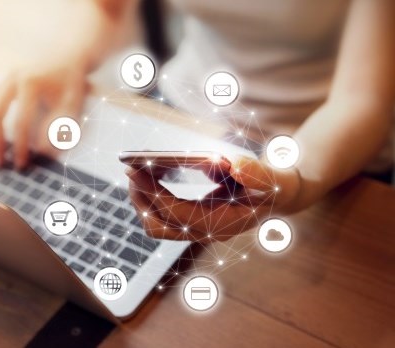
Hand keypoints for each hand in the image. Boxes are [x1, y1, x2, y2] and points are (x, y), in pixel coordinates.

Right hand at [0, 61, 89, 168]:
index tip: (20, 164)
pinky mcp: (1, 82)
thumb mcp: (71, 105)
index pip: (21, 121)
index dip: (20, 146)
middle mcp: (13, 78)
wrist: (68, 56)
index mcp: (30, 82)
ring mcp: (4, 78)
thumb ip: (58, 127)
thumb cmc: (71, 84)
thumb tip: (40, 152)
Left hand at [126, 156, 302, 242]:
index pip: (177, 215)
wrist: (278, 195)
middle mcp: (205, 232)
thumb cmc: (272, 185)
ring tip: (134, 171)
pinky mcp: (190, 220)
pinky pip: (160, 214)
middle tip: (130, 170)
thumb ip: (256, 172)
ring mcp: (196, 229)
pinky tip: (148, 174)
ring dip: (141, 199)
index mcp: (222, 224)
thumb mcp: (271, 176)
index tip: (134, 171)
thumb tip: (235, 166)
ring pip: (155, 224)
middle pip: (158, 226)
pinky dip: (150, 196)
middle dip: (140, 199)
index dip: (153, 193)